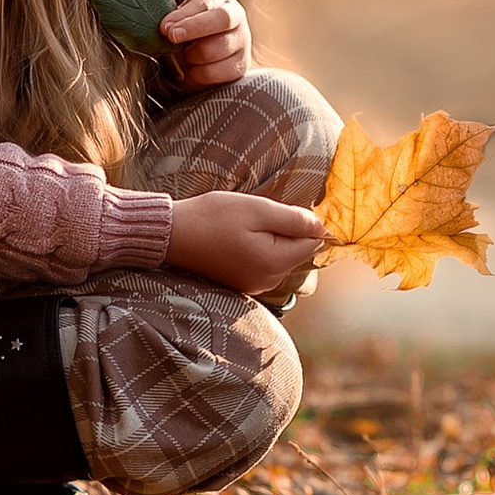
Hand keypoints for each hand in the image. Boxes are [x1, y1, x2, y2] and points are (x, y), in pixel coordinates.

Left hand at [160, 0, 250, 87]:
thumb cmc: (186, 29)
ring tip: (180, 56)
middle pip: (221, 20)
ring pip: (214, 49)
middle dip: (193, 29)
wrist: (201, 50)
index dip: (185, 15)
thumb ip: (175, 18)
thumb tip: (167, 28)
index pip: (206, 3)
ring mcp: (242, 42)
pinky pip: (213, 73)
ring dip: (190, 56)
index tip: (166, 27)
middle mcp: (236, 16)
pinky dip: (196, 74)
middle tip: (172, 37)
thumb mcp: (180, 16)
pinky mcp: (240, 66)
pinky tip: (191, 69)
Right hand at [166, 190, 324, 299]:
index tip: (284, 209)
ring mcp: (254, 285)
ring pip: (282, 258)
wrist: (172, 235)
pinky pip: (265, 264)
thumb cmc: (212, 217)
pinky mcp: (242, 283)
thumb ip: (293, 219)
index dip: (307, 222)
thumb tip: (322, 227)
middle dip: (288, 232)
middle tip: (261, 214)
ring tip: (246, 225)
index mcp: (274, 263)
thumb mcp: (257, 209)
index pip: (313, 243)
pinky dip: (260, 249)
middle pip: (298, 252)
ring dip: (273, 239)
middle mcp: (268, 281)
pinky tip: (239, 237)